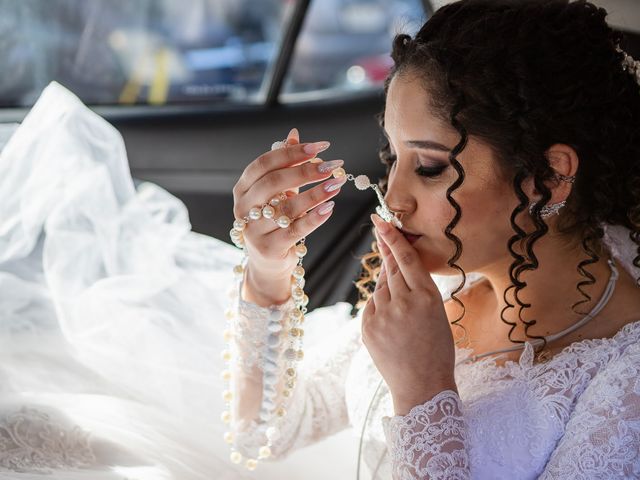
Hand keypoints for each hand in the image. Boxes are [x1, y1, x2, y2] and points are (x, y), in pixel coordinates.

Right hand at [232, 128, 346, 296]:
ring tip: (337, 184)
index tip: (320, 147)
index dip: (292, 153)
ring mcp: (254, 230)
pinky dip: (315, 217)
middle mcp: (243, 208)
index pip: (264, 163)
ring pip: (286, 207)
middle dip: (306, 171)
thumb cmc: (273, 220)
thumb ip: (284, 164)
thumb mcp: (277, 191)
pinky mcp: (269, 248)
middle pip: (274, 182)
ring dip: (315, 194)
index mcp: (243, 188)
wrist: (267, 261)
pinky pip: (295, 230)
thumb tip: (294, 134)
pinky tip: (330, 207)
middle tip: (332, 165)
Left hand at [362, 214, 457, 414]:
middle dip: (386, 250)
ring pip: (381, 287)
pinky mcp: (368, 327)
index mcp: (428, 297)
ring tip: (401, 304)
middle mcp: (404, 302)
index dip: (393, 238)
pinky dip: (380, 305)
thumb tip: (395, 267)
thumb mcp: (437, 314)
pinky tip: (391, 318)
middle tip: (380, 231)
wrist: (422, 385)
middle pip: (391, 268)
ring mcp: (383, 315)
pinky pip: (372, 305)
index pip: (407, 259)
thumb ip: (417, 289)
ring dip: (387, 285)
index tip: (380, 221)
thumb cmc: (436, 349)